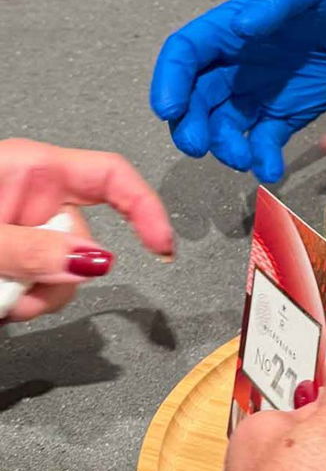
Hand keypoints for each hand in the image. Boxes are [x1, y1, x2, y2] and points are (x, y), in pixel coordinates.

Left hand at [0, 139, 173, 322]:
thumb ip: (34, 248)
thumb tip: (95, 262)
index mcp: (35, 168)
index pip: (112, 175)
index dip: (146, 208)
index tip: (163, 247)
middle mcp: (36, 197)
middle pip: (87, 240)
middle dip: (63, 277)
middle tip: (23, 292)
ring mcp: (28, 229)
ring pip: (67, 272)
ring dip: (39, 296)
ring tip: (2, 299)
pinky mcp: (17, 258)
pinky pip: (43, 286)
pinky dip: (24, 301)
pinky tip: (2, 300)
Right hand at [149, 0, 325, 182]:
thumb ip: (276, 1)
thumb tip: (241, 26)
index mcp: (231, 27)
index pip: (185, 54)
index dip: (169, 80)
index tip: (169, 108)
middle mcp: (237, 64)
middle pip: (196, 98)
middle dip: (190, 124)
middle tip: (198, 145)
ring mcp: (260, 92)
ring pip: (225, 126)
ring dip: (224, 146)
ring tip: (242, 158)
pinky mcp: (287, 114)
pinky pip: (264, 142)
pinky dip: (261, 159)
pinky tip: (269, 168)